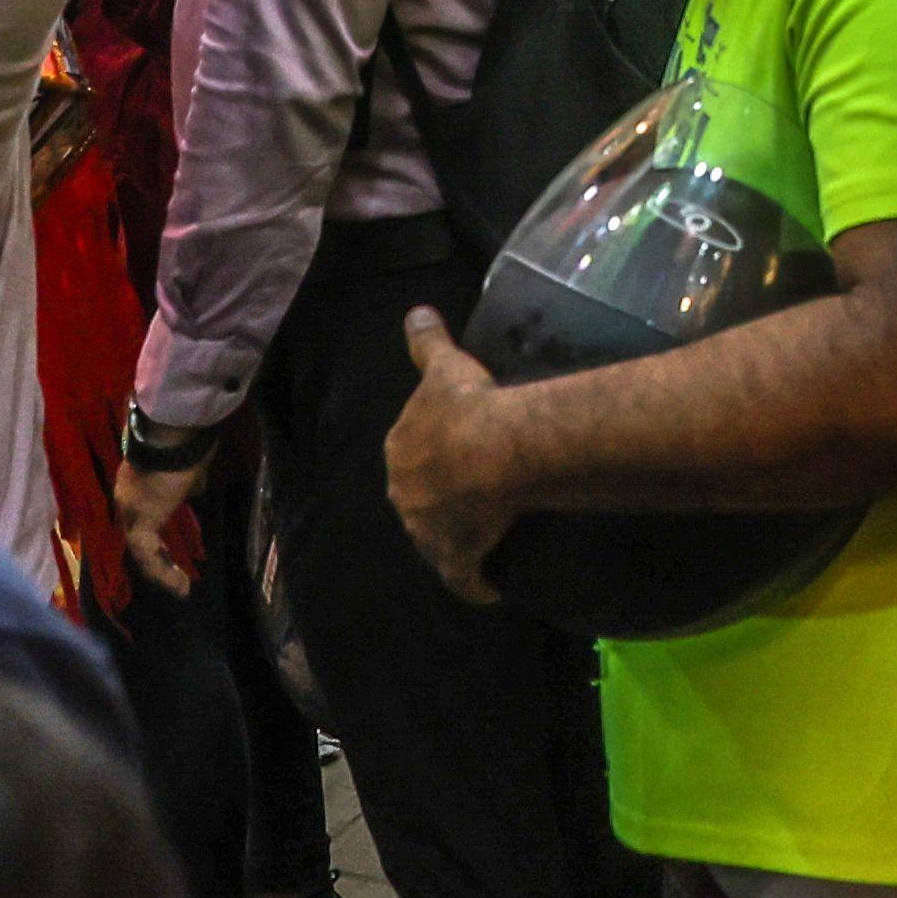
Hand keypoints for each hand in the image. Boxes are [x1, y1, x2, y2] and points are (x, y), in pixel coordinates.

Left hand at [114, 447, 210, 597]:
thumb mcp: (188, 466)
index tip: (170, 551)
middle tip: (176, 578)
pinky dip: (164, 573)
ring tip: (181, 588)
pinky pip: (149, 556)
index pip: (142, 518)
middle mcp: (127, 501)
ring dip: (162, 571)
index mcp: (136, 486)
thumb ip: (187, 482)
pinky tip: (180, 585)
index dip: (156, 536)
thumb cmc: (183, 443)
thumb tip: (195, 489)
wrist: (172, 435)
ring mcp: (130, 513)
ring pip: (142, 551)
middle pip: (139, 538)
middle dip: (158, 559)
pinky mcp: (139, 525)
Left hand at [383, 307, 516, 604]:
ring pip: (438, 537)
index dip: (431, 454)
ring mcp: (428, 532)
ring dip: (455, 537)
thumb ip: (426, 342)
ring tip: (485, 531)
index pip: (410, 453)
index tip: (451, 453)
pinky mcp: (456, 560)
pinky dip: (476, 584)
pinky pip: (464, 578)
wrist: (495, 452)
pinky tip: (489, 586)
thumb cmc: (469, 407)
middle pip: (420, 498)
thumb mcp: (444, 367)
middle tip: (472, 491)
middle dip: (437, 497)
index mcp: (401, 450)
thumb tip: (415, 311)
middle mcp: (405, 495)